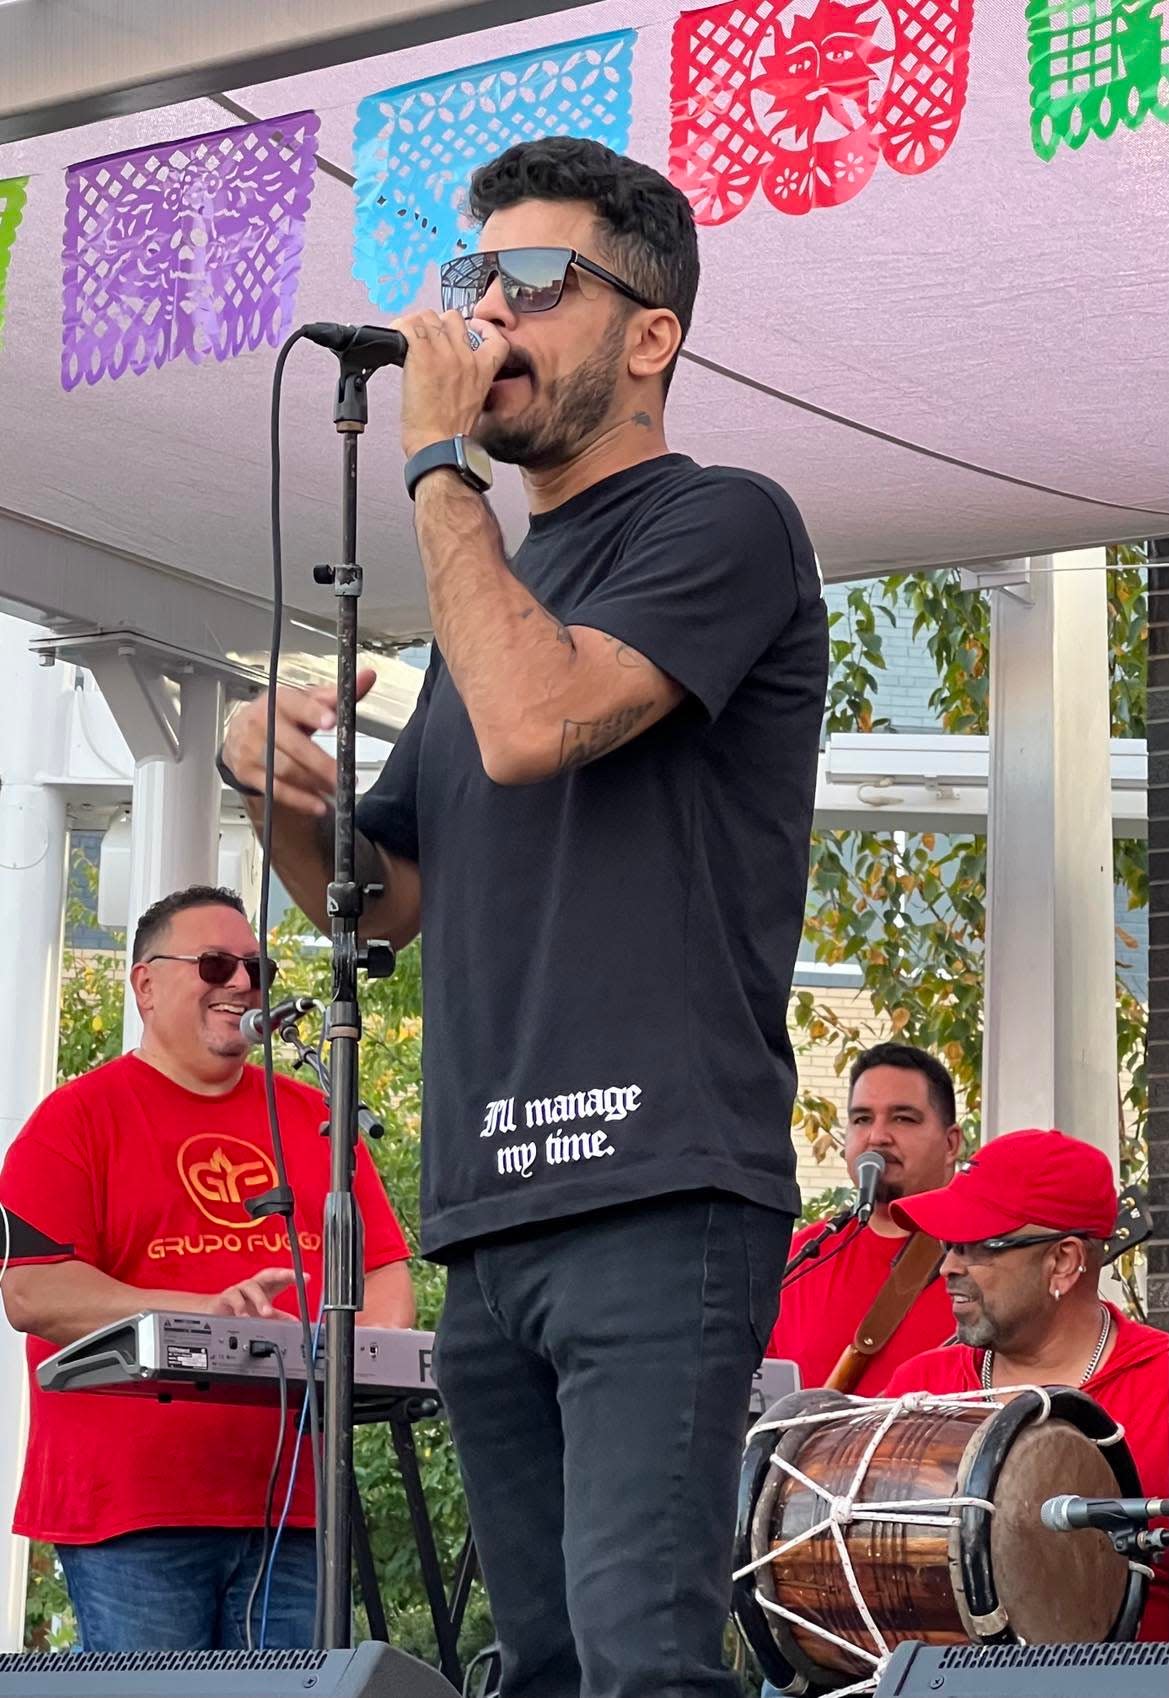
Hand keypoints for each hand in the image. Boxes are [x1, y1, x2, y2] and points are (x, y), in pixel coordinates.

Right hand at [208, 1267, 301, 1319]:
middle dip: (282, 1274)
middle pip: (269, 1274)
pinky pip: (233, 1298)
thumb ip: (278, 1317)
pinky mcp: (226, 1297)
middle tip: (295, 1279)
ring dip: (260, 1299)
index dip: (294, 1276)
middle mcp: (254, 1285)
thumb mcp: (262, 1314)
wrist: (215, 1312)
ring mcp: (239, 1289)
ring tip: (267, 1313)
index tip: (307, 1278)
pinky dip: (240, 1307)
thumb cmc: (241, 1308)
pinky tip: (244, 1316)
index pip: (281, 1278)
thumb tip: (295, 1322)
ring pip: (251, 1287)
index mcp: (265, 1288)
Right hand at [222, 668, 377, 815]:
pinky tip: (317, 805)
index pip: (298, 705)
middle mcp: (263, 723)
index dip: (314, 713)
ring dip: (313, 784)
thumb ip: (337, 695)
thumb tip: (368, 677)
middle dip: (321, 763)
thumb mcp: (305, 701)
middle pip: (294, 746)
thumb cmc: (280, 715)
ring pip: (285, 770)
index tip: (331, 721)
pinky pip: (275, 790)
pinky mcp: (247, 772)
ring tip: (336, 791)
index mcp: (280, 701)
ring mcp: (252, 749)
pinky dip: (299, 800)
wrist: (240, 733)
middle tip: (344, 776)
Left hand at [389, 309, 507, 460]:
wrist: (439, 447)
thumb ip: (468, 380)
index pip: (495, 337)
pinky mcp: (422, 356)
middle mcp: (467, 358)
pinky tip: (396, 340)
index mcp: (484, 371)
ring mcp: (445, 355)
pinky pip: (409, 327)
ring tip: (408, 342)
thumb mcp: (473, 403)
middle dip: (438, 326)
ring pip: (428, 318)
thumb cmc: (451, 435)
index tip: (470, 328)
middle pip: (453, 319)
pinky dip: (399, 328)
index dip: (480, 327)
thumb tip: (452, 370)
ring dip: (416, 326)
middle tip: (426, 340)